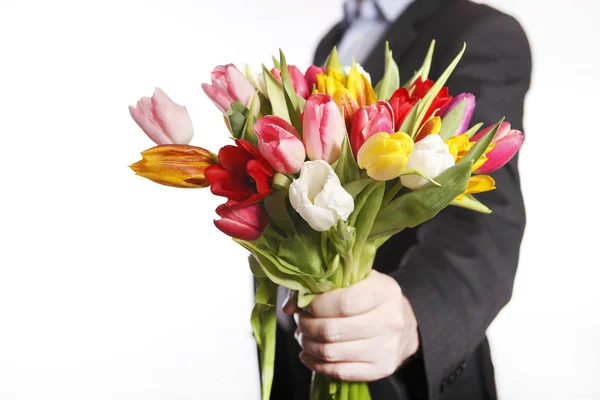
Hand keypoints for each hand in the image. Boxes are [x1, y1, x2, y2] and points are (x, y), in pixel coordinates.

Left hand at [283, 270, 418, 381]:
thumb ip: (321, 285)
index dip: (316, 305)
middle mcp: (391, 320)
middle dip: (307, 326)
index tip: (307, 304)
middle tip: (301, 320)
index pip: (343, 302)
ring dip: (309, 345)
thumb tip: (289, 306)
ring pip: (332, 352)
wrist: (404, 323)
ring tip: (304, 336)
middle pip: (333, 330)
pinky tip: (310, 354)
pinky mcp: (382, 368)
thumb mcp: (355, 280)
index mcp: (385, 292)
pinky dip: (317, 365)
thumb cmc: (373, 297)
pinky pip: (340, 372)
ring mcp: (387, 347)